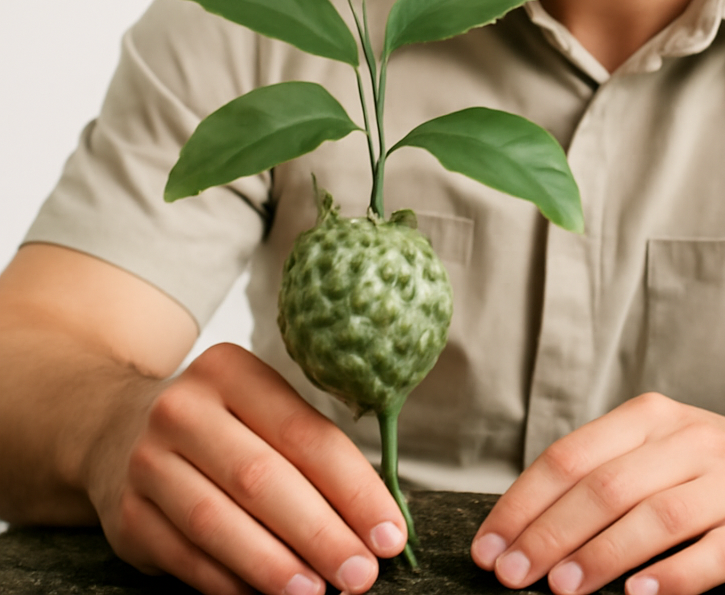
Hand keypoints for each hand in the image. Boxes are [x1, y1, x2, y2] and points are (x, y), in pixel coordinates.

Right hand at [86, 343, 407, 594]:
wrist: (117, 428)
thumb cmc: (222, 423)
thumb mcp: (263, 407)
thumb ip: (314, 450)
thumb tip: (378, 518)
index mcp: (232, 371)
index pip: (305, 434)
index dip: (353, 488)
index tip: (389, 533)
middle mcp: (184, 409)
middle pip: (263, 479)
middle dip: (320, 533)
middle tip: (362, 573)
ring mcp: (147, 461)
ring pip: (218, 521)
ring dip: (274, 565)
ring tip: (318, 592)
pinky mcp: (126, 515)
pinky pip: (185, 556)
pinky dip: (230, 581)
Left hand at [471, 392, 724, 594]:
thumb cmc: (710, 467)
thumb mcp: (657, 449)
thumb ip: (602, 474)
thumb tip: (525, 528)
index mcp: (649, 418)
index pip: (571, 456)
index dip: (524, 503)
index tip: (489, 546)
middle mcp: (688, 441)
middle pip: (606, 487)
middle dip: (550, 534)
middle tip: (512, 575)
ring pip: (655, 517)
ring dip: (602, 555)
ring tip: (562, 589)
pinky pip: (713, 551)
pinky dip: (673, 576)